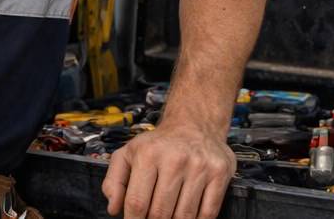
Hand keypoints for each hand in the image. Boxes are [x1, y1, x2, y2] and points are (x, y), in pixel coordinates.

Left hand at [101, 122, 234, 218]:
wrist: (194, 124)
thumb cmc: (158, 144)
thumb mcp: (128, 153)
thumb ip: (114, 181)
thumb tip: (114, 209)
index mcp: (147, 154)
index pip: (137, 202)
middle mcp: (174, 159)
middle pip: (161, 213)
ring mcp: (199, 167)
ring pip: (184, 216)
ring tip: (168, 217)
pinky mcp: (219, 174)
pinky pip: (208, 213)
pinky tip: (187, 216)